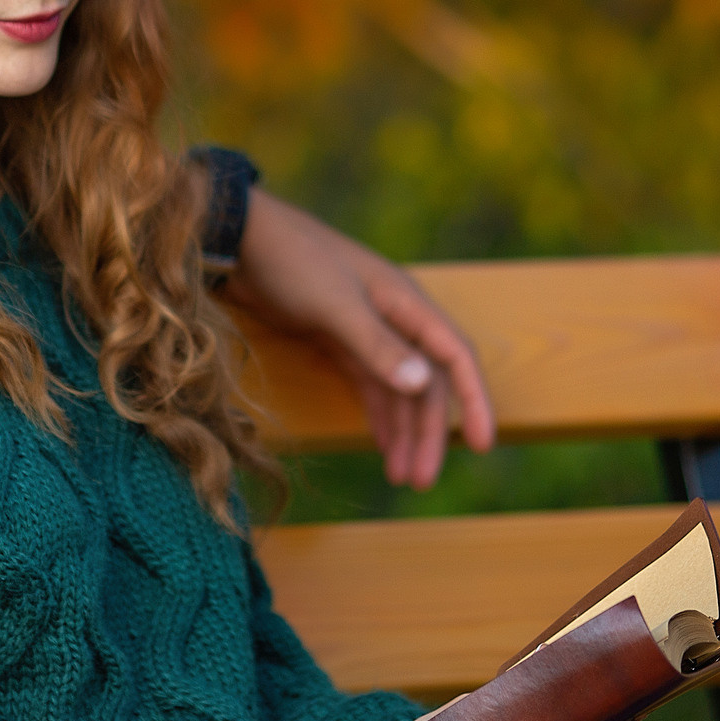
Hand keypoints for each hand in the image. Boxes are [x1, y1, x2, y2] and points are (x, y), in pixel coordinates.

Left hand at [225, 189, 495, 488]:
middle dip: (427, 433)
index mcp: (406, 302)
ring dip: (402, 432)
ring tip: (401, 477)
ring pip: (398, 391)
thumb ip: (377, 345)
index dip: (474, 400)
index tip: (481, 445)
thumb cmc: (292, 262)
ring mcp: (366, 331)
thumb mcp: (336, 305)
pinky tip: (382, 446)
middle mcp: (394, 318)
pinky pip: (370, 386)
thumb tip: (424, 384)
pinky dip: (378, 416)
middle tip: (420, 481)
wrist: (239, 239)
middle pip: (426, 384)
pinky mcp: (337, 340)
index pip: (456, 357)